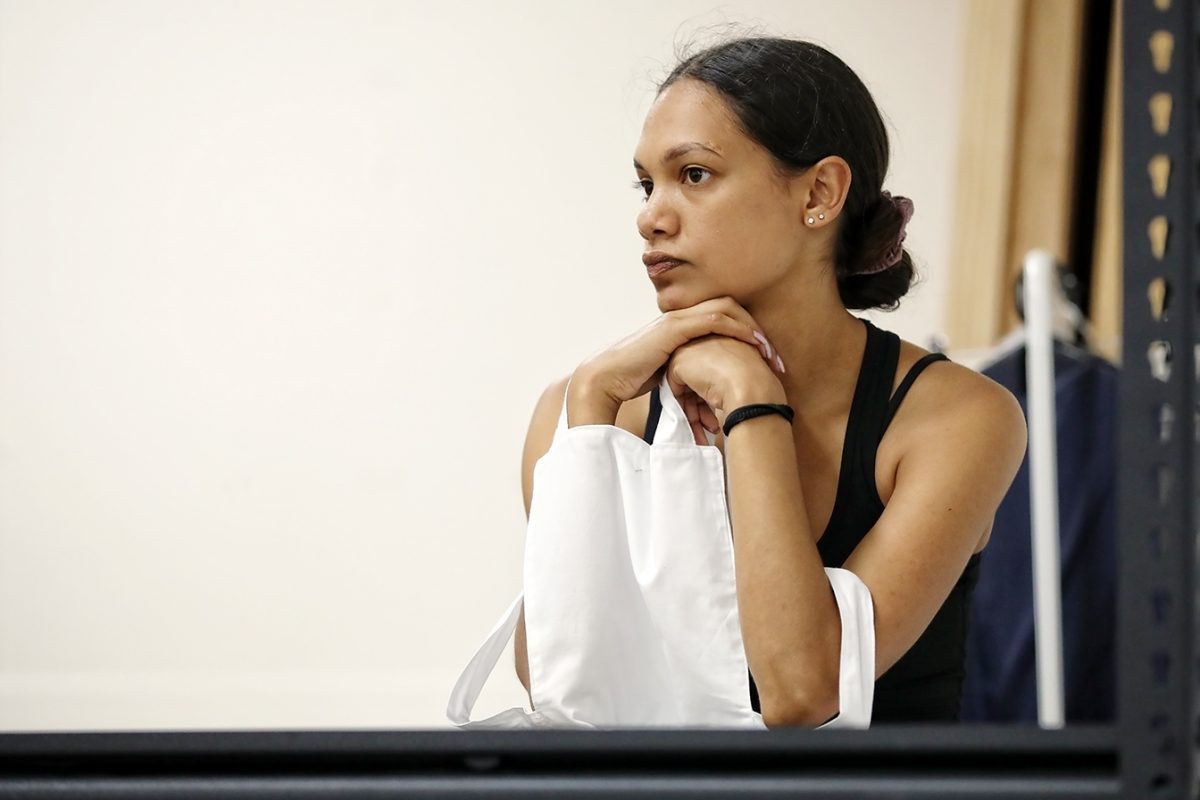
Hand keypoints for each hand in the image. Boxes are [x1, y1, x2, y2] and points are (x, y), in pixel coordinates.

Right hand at [569, 296, 783, 425]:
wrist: (607, 379)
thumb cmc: (633, 380)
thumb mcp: (669, 373)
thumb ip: (687, 372)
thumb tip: (705, 390)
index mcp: (682, 326)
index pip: (723, 317)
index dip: (747, 333)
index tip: (766, 358)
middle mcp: (681, 317)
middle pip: (730, 308)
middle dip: (756, 330)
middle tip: (775, 357)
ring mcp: (677, 320)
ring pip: (726, 309)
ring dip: (752, 328)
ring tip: (769, 352)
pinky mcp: (674, 328)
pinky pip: (713, 319)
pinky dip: (737, 328)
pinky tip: (752, 343)